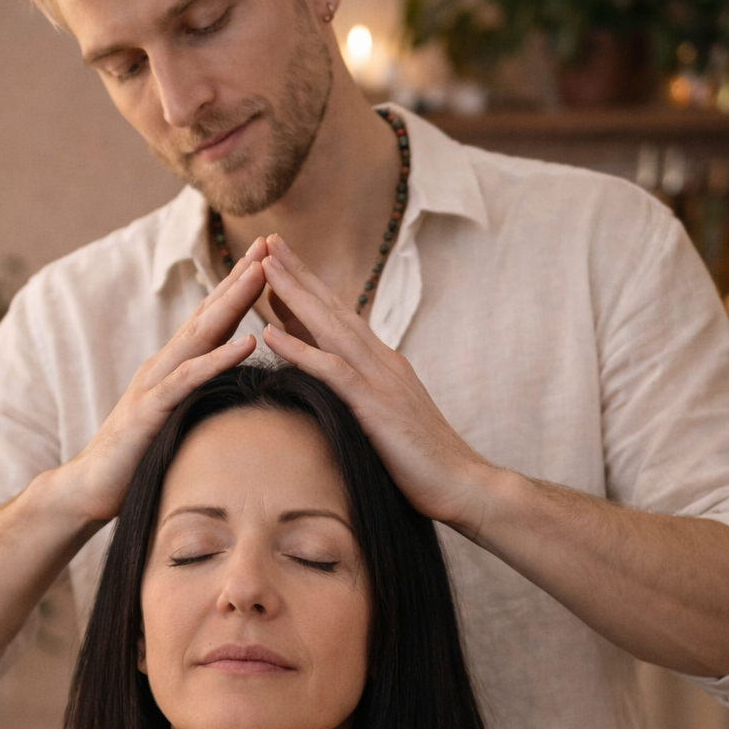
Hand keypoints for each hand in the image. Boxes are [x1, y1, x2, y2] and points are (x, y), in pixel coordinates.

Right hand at [60, 240, 265, 523]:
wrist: (90, 489)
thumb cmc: (137, 460)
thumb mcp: (176, 422)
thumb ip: (198, 400)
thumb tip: (234, 391)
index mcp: (173, 368)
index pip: (211, 320)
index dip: (238, 289)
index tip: (270, 259)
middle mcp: (163, 366)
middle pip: (208, 313)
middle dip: (239, 278)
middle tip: (269, 244)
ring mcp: (155, 384)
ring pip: (200, 334)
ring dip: (232, 301)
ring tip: (262, 273)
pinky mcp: (151, 410)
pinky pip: (190, 379)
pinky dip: (220, 358)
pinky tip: (248, 342)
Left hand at [260, 236, 496, 533]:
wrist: (465, 486)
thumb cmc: (424, 464)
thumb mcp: (388, 422)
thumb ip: (364, 399)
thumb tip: (335, 392)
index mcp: (383, 365)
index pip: (338, 319)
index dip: (307, 292)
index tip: (277, 267)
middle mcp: (381, 362)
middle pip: (332, 309)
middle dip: (298, 275)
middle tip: (266, 243)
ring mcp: (381, 380)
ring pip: (330, 327)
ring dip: (294, 295)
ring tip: (263, 267)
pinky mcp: (377, 407)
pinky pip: (332, 371)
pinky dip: (300, 349)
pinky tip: (270, 334)